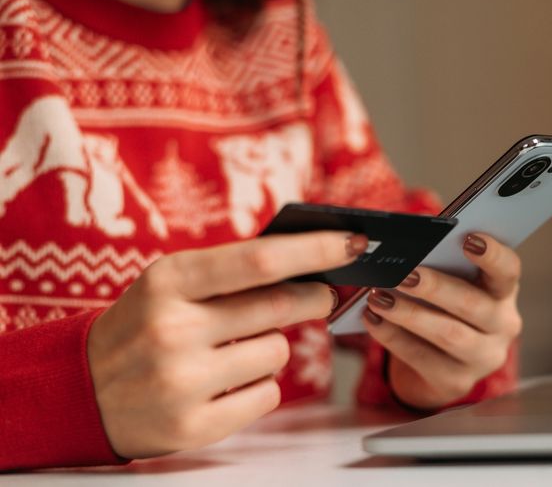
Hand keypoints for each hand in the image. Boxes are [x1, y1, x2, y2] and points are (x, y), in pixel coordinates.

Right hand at [87, 232, 366, 458]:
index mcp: (168, 281)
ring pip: (277, 353)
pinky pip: (267, 395)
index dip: (316, 249)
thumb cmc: (143, 325)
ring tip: (238, 347)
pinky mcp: (192, 425)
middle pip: (280, 305)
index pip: (261, 260)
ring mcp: (182, 381)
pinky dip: (259, 385)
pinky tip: (228, 382)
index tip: (355, 243)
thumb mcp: (171, 284)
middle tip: (323, 292)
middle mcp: (173, 329)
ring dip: (273, 346)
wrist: (80, 391)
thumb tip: (314, 261)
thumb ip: (234, 272)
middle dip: (314, 296)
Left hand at [363, 233, 521, 409]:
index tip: (468, 238)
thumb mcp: (451, 283)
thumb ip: (440, 262)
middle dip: (436, 287)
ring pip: (448, 334)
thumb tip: (407, 243)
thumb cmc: (443, 306)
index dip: (492, 255)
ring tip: (379, 297)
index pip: (508, 270)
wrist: (438, 362)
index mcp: (503, 292)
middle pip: (474, 305)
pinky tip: (373, 320)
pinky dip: (393, 337)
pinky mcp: (456, 382)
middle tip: (404, 274)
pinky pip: (422, 358)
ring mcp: (483, 358)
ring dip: (410, 314)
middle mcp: (503, 326)